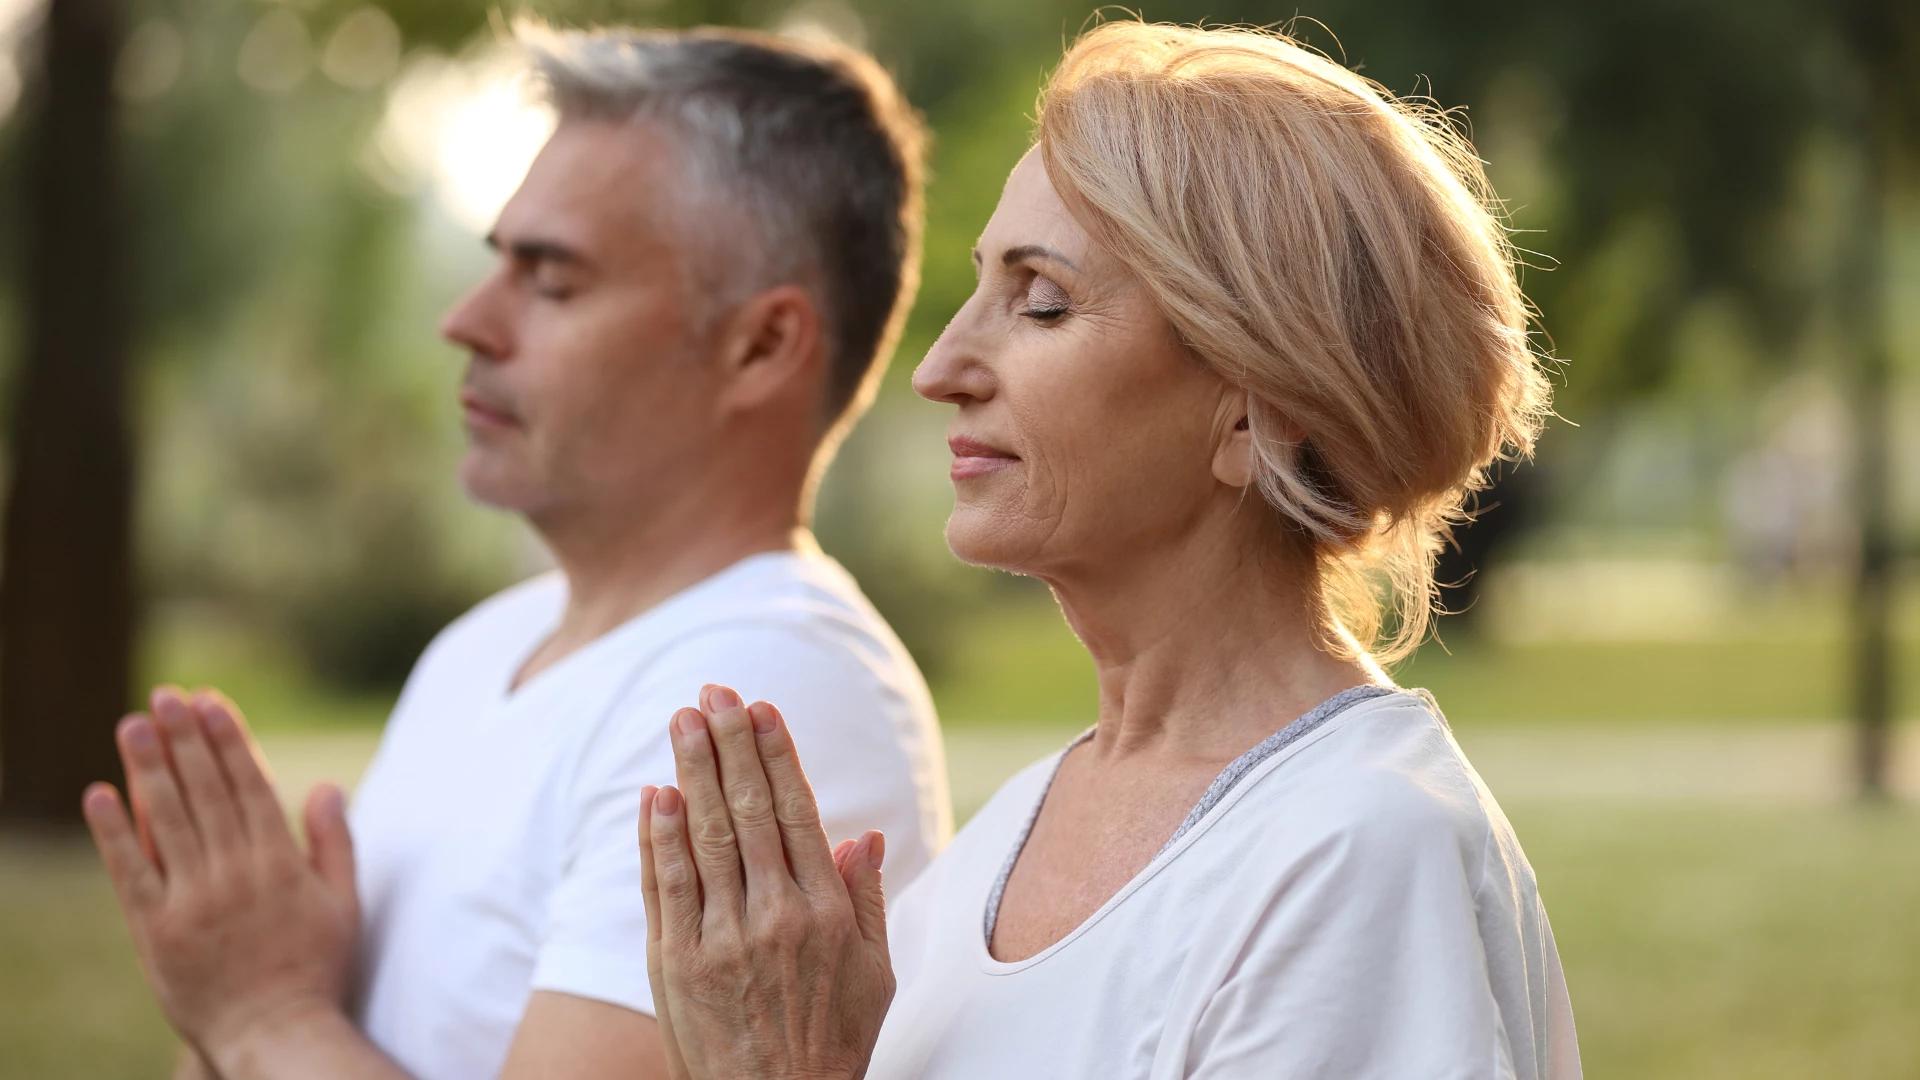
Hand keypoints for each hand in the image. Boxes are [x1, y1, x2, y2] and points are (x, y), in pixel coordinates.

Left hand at [82, 687, 361, 1071]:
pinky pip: (130, 872)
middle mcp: (234, 874)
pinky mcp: (155, 930)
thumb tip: (327, 787)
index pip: (248, 785)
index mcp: (281, 863)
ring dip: (148, 768)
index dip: (228, 740)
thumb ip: (335, 843)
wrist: (275, 1034)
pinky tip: (100, 794)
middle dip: (184, 739)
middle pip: (204, 792)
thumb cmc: (318, 970)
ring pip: (167, 821)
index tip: (211, 702)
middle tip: (165, 696)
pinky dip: (114, 832)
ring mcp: (191, 901)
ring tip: (133, 724)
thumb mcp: (345, 904)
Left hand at [639, 684, 893, 1079]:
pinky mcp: (674, 965)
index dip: (776, 755)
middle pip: (745, 812)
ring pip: (703, 837)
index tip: (761, 708)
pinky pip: (665, 887)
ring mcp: (718, 941)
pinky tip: (655, 794)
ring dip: (691, 771)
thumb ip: (865, 899)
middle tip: (713, 692)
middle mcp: (771, 918)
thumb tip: (862, 834)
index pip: (795, 812)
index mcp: (823, 914)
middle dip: (728, 745)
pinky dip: (658, 837)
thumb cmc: (830, 1043)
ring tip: (681, 720)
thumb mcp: (874, 974)